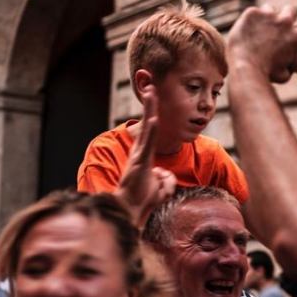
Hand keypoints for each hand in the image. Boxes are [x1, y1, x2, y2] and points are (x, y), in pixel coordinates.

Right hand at [116, 86, 176, 224]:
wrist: (130, 209)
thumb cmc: (144, 199)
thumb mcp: (161, 188)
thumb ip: (166, 178)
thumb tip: (166, 173)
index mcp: (143, 156)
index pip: (150, 131)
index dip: (152, 114)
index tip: (153, 98)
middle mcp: (139, 152)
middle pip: (147, 124)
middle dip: (150, 105)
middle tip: (150, 86)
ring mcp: (139, 156)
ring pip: (146, 129)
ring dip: (149, 110)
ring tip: (151, 93)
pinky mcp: (139, 163)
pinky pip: (147, 144)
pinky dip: (150, 131)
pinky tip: (153, 119)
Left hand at [227, 5, 296, 82]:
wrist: (246, 68)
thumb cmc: (265, 75)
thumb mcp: (283, 77)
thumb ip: (290, 69)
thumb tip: (290, 69)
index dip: (296, 33)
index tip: (289, 37)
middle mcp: (285, 21)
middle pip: (290, 11)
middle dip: (284, 17)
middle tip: (274, 27)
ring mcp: (268, 15)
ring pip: (269, 9)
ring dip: (265, 17)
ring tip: (256, 29)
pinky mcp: (252, 13)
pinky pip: (251, 14)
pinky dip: (248, 21)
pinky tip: (244, 31)